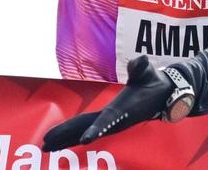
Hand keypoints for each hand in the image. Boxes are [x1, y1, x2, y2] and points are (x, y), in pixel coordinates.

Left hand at [42, 56, 184, 151]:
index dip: (96, 128)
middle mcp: (114, 119)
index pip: (107, 119)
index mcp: (122, 108)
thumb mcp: (147, 70)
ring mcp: (110, 122)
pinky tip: (61, 140)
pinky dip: (72, 134)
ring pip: (83, 131)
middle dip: (66, 136)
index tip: (85, 139)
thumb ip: (141, 66)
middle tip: (46, 144)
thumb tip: (140, 60)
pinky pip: (86, 128)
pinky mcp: (108, 122)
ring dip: (65, 139)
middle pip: (86, 128)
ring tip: (46, 146)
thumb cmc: (152, 81)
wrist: (161, 94)